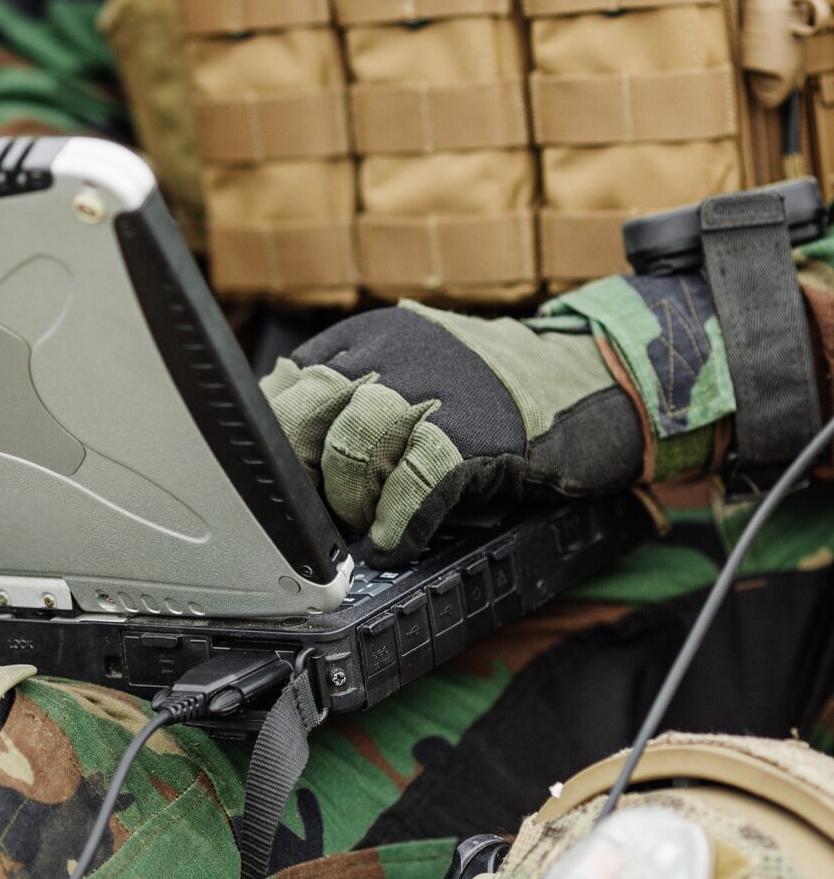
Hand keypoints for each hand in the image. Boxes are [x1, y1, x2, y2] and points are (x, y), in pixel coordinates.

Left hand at [261, 301, 643, 565]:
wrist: (604, 373)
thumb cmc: (498, 389)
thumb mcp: (415, 374)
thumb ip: (353, 399)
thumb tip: (290, 464)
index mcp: (369, 336)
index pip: (286, 387)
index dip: (274, 446)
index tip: (279, 486)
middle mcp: (394, 351)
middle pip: (305, 416)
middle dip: (302, 476)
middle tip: (320, 513)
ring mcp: (438, 387)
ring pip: (353, 448)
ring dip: (351, 502)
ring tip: (365, 526)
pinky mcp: (480, 430)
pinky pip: (417, 484)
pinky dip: (399, 524)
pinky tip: (397, 542)